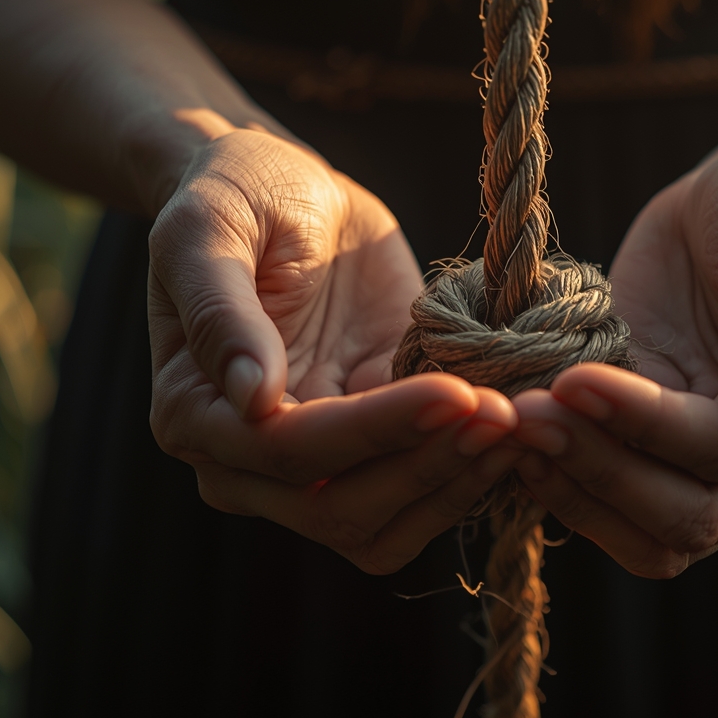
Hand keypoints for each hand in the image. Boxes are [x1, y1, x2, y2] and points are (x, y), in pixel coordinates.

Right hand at [147, 129, 520, 573]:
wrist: (288, 190)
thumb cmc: (238, 195)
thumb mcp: (209, 227)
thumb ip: (220, 309)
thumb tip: (254, 399)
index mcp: (194, 414)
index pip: (288, 451)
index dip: (376, 430)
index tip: (454, 391)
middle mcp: (246, 464)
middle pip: (340, 510)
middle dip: (427, 466)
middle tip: (504, 412)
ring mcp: (314, 469)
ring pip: (385, 527)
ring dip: (457, 486)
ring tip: (522, 423)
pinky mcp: (375, 451)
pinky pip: (421, 496)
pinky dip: (470, 475)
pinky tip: (519, 428)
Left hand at [512, 129, 717, 577]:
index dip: (650, 424)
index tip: (576, 378)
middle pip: (691, 516)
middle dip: (602, 471)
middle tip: (527, 413)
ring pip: (650, 536)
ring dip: (575, 493)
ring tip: (513, 427)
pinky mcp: (658, 458)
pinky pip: (613, 510)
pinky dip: (563, 487)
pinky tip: (516, 439)